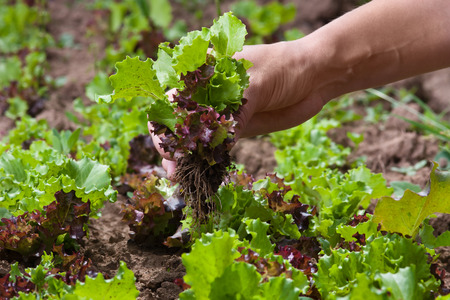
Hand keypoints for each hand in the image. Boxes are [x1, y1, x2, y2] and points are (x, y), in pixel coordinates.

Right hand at [149, 40, 326, 177]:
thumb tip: (217, 143)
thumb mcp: (257, 84)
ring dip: (187, 159)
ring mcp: (220, 114)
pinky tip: (199, 174)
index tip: (171, 147)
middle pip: (179, 123)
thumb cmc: (284, 68)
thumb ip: (236, 111)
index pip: (172, 99)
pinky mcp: (235, 129)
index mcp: (204, 74)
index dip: (166, 123)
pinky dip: (207, 161)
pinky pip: (216, 147)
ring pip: (195, 138)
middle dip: (173, 147)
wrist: (314, 77)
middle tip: (175, 170)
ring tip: (183, 178)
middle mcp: (207, 95)